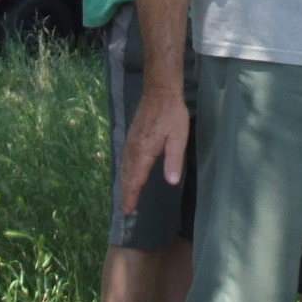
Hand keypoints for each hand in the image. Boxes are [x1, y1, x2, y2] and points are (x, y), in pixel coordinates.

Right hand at [119, 87, 192, 213]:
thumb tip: (171, 182)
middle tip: (125, 210)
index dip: (132, 195)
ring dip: (123, 183)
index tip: (128, 210)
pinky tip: (125, 173)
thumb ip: (174, 160)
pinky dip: (123, 170)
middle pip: (126, 175)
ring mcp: (130, 142)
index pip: (136, 179)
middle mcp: (133, 149)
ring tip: (124, 196)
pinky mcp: (131, 136)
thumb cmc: (173, 115)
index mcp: (144, 152)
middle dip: (126, 193)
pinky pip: (124, 159)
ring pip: (124, 167)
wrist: (159, 92)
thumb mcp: (179, 138)